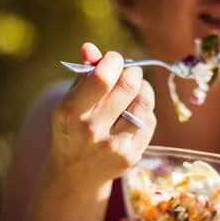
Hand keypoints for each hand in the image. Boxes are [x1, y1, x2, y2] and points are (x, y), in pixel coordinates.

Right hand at [48, 43, 156, 185]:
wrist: (76, 173)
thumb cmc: (73, 128)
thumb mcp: (70, 101)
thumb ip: (83, 73)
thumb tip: (91, 47)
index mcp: (71, 113)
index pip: (101, 79)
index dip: (114, 61)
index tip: (114, 58)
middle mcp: (92, 131)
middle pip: (129, 87)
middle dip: (132, 71)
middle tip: (129, 70)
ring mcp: (114, 146)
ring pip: (145, 102)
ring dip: (143, 87)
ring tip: (134, 88)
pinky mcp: (131, 156)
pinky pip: (150, 121)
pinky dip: (145, 110)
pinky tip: (133, 112)